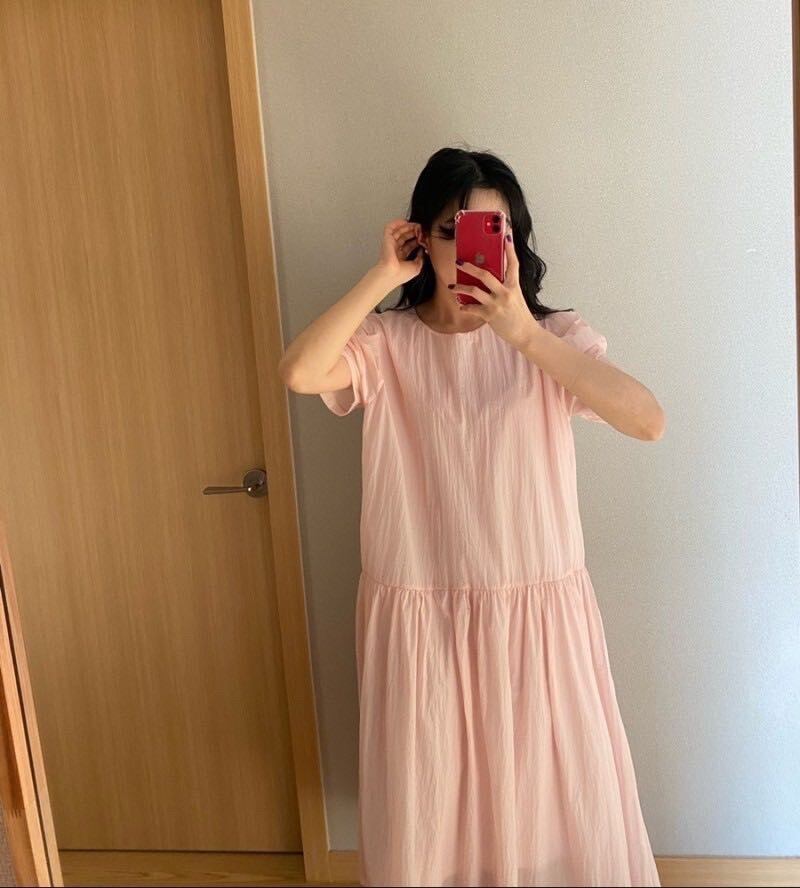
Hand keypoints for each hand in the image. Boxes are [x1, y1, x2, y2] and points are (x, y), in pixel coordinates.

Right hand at [374, 218, 424, 286]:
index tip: (425, 238)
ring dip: (408, 227)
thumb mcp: (417, 267)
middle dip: (415, 232)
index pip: (411, 245)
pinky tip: (405, 221)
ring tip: (417, 226)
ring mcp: (391, 244)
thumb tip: (424, 250)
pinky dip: (397, 223)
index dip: (418, 240)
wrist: (391, 274)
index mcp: (402, 258)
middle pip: (406, 237)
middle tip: (422, 230)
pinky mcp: (387, 239)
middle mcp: (396, 251)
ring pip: (400, 231)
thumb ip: (421, 258)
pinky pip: (390, 228)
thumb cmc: (400, 274)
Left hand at [452, 229, 537, 348]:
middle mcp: (505, 292)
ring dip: (460, 288)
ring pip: (474, 291)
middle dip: (470, 267)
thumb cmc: (519, 314)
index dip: (510, 249)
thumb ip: (505, 286)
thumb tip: (488, 277)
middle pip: (485, 274)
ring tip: (452, 287)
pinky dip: (465, 307)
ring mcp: (497, 303)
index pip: (513, 263)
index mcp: (514, 285)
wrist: (525, 333)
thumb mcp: (516, 296)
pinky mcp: (490, 315)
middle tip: (459, 262)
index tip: (507, 236)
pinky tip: (461, 306)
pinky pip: (472, 308)